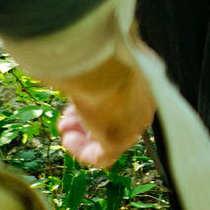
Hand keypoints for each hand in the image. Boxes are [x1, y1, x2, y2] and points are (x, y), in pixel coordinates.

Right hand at [55, 50, 155, 168]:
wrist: (101, 63)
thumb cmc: (99, 53)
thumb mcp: (106, 56)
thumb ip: (105, 65)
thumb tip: (98, 57)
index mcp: (146, 83)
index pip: (123, 99)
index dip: (97, 100)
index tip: (77, 99)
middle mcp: (144, 104)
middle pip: (114, 118)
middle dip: (86, 117)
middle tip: (66, 115)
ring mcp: (134, 124)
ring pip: (107, 136)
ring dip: (82, 134)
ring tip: (64, 127)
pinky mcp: (120, 140)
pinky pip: (103, 156)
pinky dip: (83, 151)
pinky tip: (69, 140)